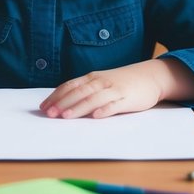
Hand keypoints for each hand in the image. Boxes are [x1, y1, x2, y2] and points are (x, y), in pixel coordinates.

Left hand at [40, 60, 176, 119]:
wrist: (150, 76)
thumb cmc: (122, 82)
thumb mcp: (101, 82)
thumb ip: (85, 90)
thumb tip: (64, 103)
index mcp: (92, 78)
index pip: (70, 86)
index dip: (56, 96)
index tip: (43, 107)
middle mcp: (101, 82)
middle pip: (78, 92)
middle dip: (62, 103)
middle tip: (49, 114)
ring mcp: (114, 90)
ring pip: (93, 98)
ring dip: (78, 107)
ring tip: (66, 116)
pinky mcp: (127, 99)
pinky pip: (115, 105)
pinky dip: (105, 110)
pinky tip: (96, 116)